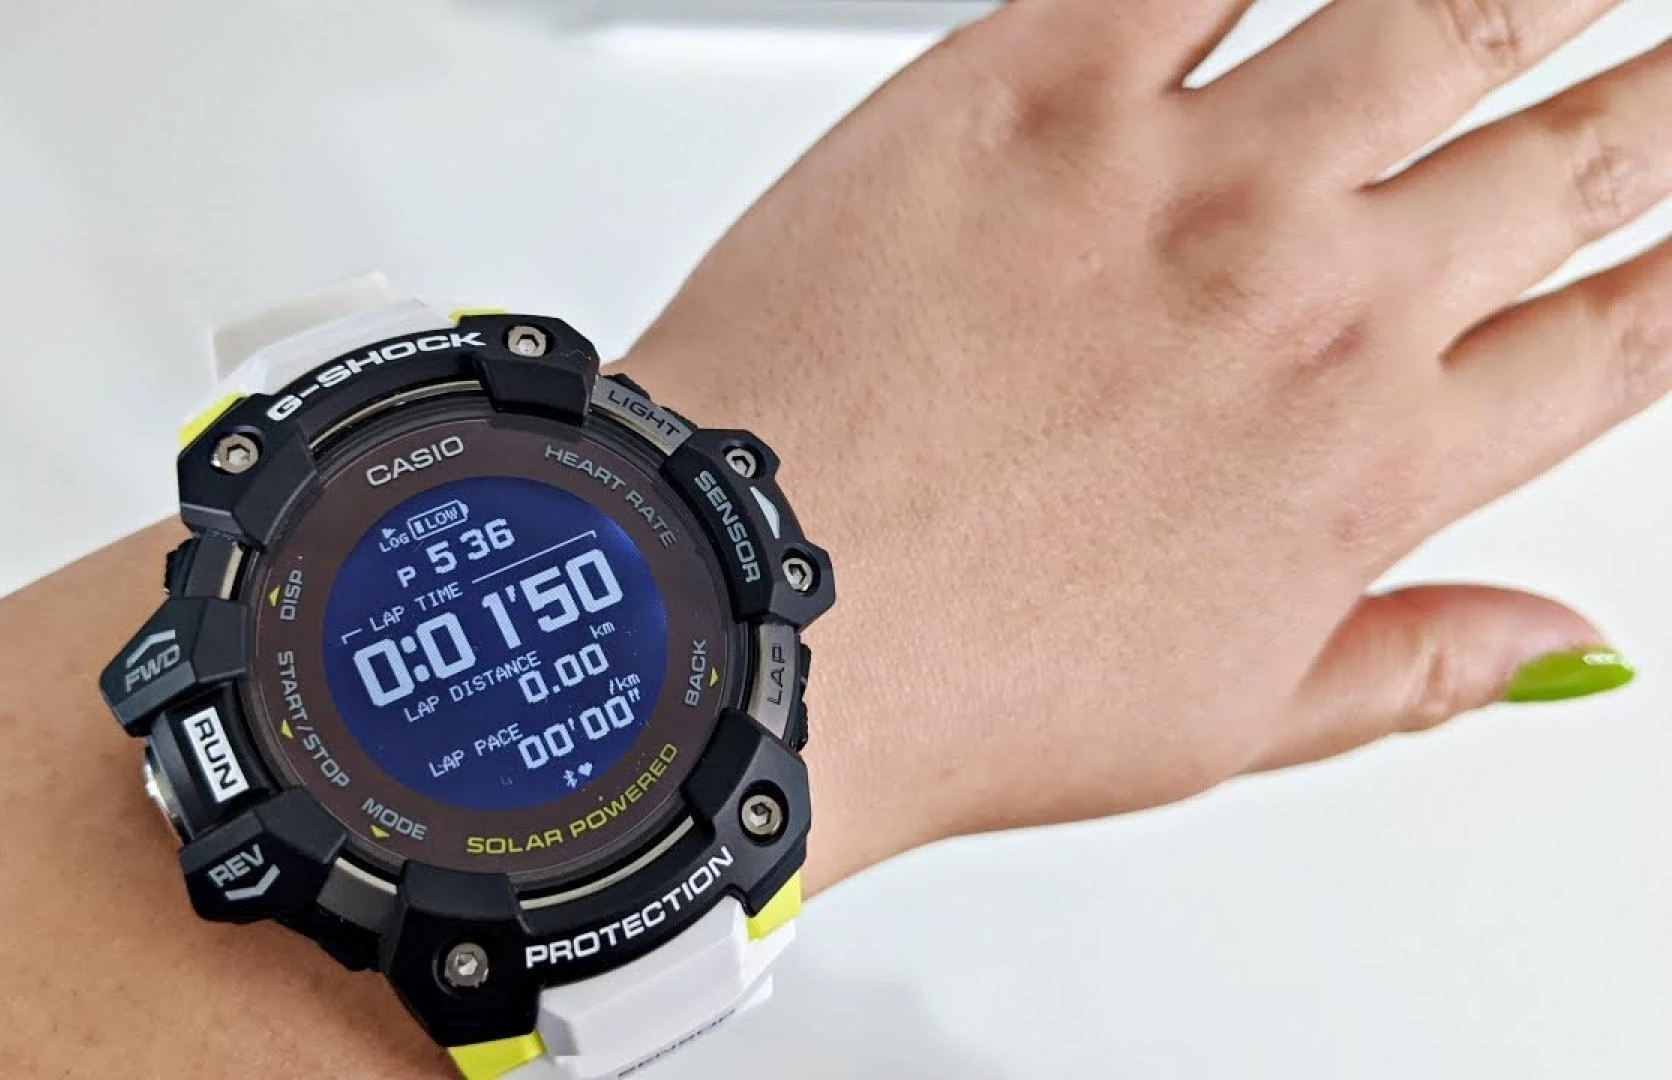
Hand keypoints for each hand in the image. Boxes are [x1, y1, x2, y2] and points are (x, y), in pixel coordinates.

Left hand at [624, 0, 1665, 883]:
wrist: (746, 614)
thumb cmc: (949, 683)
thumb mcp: (1217, 727)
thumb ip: (1411, 668)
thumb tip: (1568, 648)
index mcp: (1366, 467)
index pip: (1617, 338)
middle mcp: (1313, 304)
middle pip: (1572, 156)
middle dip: (1656, 95)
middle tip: (1667, 65)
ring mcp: (1184, 182)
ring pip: (1445, 10)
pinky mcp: (1036, 91)